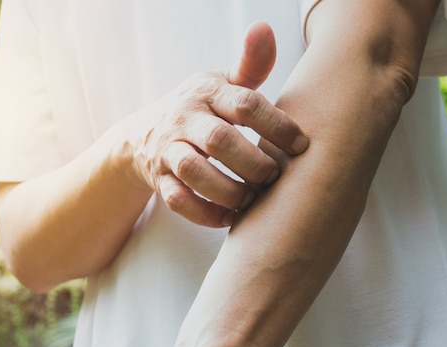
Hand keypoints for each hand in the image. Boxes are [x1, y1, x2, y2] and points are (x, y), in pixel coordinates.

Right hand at [131, 22, 306, 226]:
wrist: (144, 135)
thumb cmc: (199, 108)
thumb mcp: (221, 82)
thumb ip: (250, 65)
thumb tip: (265, 28)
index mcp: (207, 92)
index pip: (245, 104)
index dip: (277, 125)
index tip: (302, 145)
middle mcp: (185, 119)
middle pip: (219, 140)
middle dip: (253, 162)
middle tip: (275, 175)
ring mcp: (168, 150)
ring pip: (193, 172)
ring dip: (229, 191)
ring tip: (253, 199)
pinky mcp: (160, 180)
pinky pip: (177, 200)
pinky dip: (205, 213)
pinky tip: (231, 217)